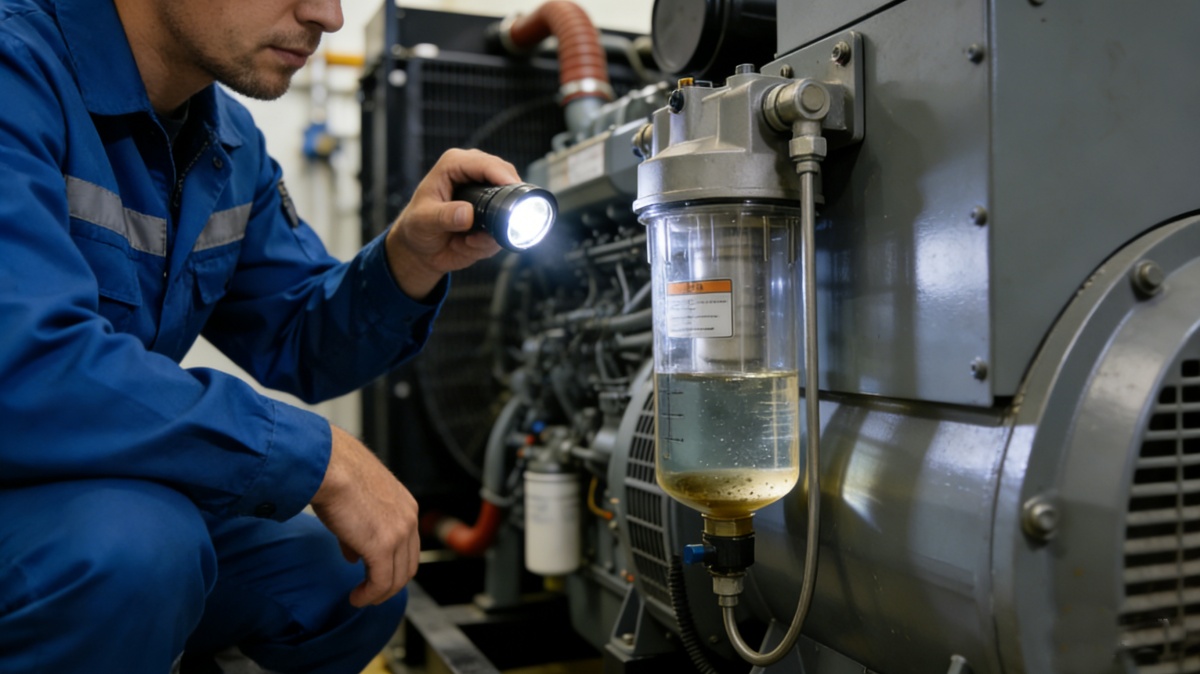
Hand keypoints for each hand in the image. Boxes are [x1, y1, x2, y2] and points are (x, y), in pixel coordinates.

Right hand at [310, 424, 419, 606]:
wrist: (328, 466)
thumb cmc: (335, 475)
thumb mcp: (355, 502)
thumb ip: (359, 531)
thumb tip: (353, 556)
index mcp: (406, 506)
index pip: (409, 546)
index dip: (395, 565)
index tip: (378, 575)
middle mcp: (409, 520)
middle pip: (408, 565)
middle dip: (390, 584)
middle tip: (372, 594)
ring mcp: (398, 534)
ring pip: (396, 578)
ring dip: (378, 594)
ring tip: (361, 599)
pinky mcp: (382, 547)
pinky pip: (380, 582)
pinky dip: (369, 595)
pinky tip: (356, 599)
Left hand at [384, 148, 521, 298]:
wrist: (421, 249)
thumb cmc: (416, 227)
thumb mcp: (423, 221)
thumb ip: (444, 217)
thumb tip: (467, 213)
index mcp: (454, 165)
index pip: (486, 164)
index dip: (502, 177)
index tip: (513, 193)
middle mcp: (474, 175)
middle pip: (507, 179)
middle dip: (504, 205)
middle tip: (489, 228)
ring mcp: (486, 194)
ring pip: (510, 206)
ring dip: (494, 229)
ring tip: (467, 241)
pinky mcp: (493, 214)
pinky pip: (505, 227)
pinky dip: (490, 240)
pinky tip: (469, 244)